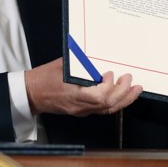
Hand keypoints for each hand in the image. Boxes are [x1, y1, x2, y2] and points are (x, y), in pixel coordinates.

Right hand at [25, 58, 141, 116]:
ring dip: (124, 100)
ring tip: (135, 89)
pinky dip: (116, 102)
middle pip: (107, 105)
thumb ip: (81, 62)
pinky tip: (123, 95)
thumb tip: (97, 55)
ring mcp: (81, 111)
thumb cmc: (44, 77)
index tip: (110, 73)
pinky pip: (103, 110)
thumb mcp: (62, 65)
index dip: (108, 87)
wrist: (31, 93)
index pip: (98, 97)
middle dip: (123, 92)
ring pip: (108, 110)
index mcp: (73, 94)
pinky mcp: (82, 111)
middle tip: (129, 79)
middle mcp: (79, 106)